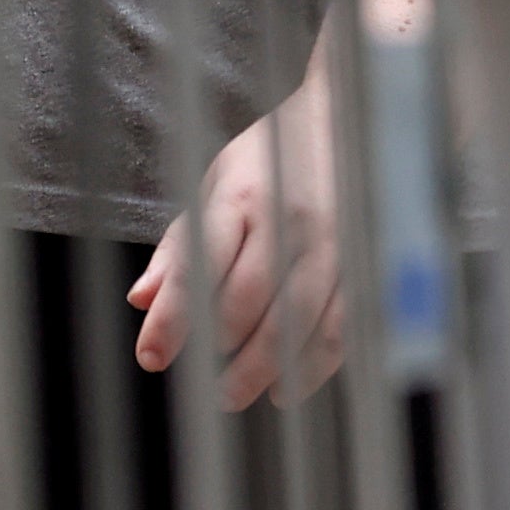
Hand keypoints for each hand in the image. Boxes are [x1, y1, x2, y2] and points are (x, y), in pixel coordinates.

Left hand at [129, 82, 342, 408]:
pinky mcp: (367, 258)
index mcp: (242, 195)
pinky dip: (315, 364)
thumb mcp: (216, 180)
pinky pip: (344, 324)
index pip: (199, 267)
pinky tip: (291, 384)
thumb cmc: (275, 153)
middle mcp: (289, 218)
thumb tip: (142, 298)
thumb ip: (181, 243)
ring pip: (299, 322)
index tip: (152, 357)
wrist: (352, 116)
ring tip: (240, 392)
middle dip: (222, 354)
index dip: (172, 319)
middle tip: (209, 386)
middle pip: (249, 303)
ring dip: (266, 369)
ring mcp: (335, 240)